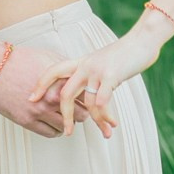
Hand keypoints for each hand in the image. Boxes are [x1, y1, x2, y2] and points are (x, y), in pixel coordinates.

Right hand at [0, 45, 89, 138]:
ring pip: (66, 126)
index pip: (87, 96)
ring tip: (67, 118)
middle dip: (82, 113)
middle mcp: (54, 97)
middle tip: (80, 111)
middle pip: (81, 114)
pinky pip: (50, 133)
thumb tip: (80, 78)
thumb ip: (67, 70)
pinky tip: (54, 124)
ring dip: (69, 123)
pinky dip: (56, 130)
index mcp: (62, 80)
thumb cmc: (19, 60)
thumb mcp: (49, 58)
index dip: (90, 99)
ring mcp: (40, 110)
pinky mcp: (28, 120)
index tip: (89, 100)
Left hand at [30, 28, 162, 136]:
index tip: (31, 99)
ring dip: (97, 120)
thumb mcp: (101, 62)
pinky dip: (105, 114)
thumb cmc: (123, 54)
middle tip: (67, 132)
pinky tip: (111, 123)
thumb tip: (85, 94)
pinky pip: (102, 100)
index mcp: (81, 62)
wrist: (142, 40)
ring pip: (88, 102)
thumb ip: (90, 75)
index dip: (40, 84)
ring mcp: (98, 70)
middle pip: (66, 93)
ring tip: (106, 131)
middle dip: (65, 116)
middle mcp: (86, 65)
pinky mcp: (112, 74)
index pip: (53, 71)